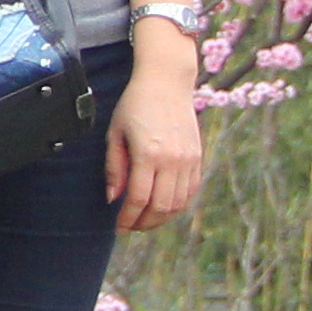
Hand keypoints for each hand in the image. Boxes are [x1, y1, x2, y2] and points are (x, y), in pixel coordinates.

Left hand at [107, 62, 205, 230]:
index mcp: (148, 153)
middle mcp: (172, 159)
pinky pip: (191, 191)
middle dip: (144, 223)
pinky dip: (178, 205)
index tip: (119, 227)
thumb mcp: (115, 133)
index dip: (128, 218)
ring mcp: (188, 159)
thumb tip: (113, 198)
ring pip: (179, 203)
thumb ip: (114, 167)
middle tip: (131, 226)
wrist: (167, 82)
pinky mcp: (197, 157)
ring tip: (145, 220)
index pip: (138, 199)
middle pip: (161, 207)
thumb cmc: (134, 105)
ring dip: (162, 218)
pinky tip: (163, 207)